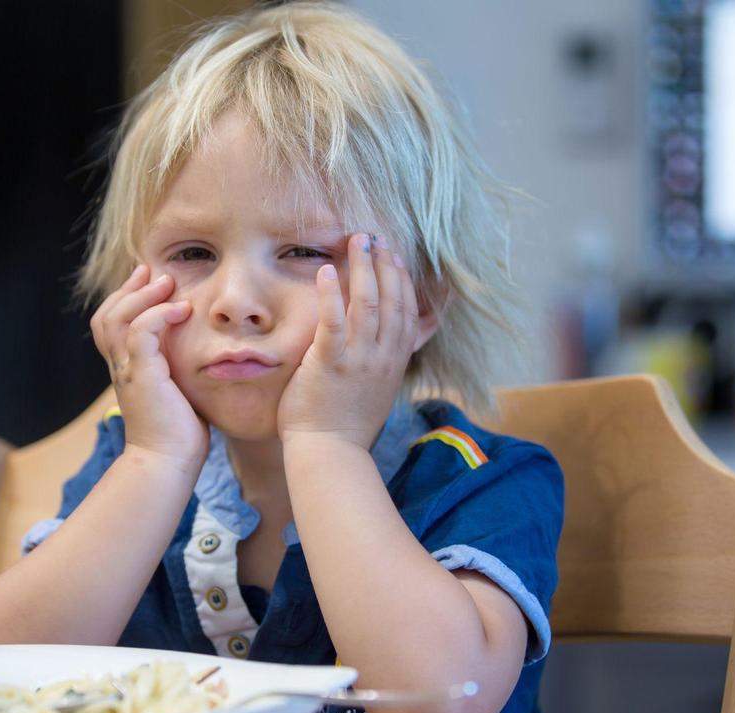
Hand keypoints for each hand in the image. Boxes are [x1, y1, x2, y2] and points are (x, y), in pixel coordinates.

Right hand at [90, 265, 208, 467]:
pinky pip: (141, 333)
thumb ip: (179, 371)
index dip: (127, 299)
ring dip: (143, 296)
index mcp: (127, 371)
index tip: (149, 280)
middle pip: (107, 316)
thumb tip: (201, 356)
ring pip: (118, 318)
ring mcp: (128, 371)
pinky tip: (180, 310)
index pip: (112, 325)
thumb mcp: (178, 393)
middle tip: (154, 272)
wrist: (168, 463)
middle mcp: (121, 368)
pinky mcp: (142, 376)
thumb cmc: (179, 435)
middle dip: (129, 289)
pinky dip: (157, 315)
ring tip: (167, 283)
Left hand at [277, 233, 418, 449]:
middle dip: (385, 264)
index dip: (402, 280)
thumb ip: (390, 359)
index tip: (394, 255)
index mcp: (394, 361)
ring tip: (358, 240)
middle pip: (392, 300)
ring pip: (369, 303)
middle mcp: (382, 356)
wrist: (330, 452)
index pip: (405, 311)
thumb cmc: (347, 424)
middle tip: (376, 237)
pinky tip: (328, 270)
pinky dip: (333, 293)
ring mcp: (359, 359)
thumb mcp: (380, 388)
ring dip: (364, 268)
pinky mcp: (331, 363)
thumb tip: (403, 338)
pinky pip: (334, 321)